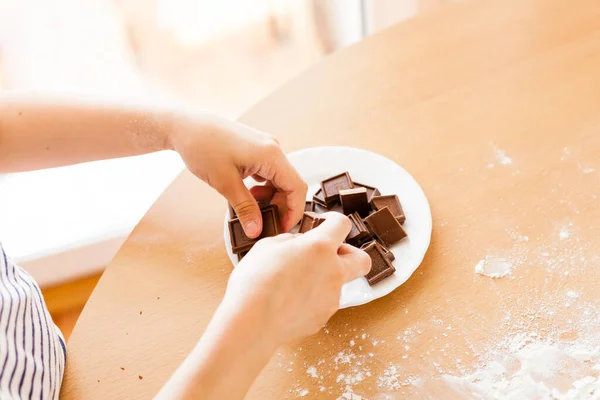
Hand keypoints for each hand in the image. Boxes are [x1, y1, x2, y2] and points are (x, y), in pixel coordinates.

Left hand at [170, 114, 306, 237]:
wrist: (185, 127)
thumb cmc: (203, 149)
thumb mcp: (225, 183)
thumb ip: (245, 208)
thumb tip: (256, 231)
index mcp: (271, 155)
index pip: (297, 187)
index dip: (293, 211)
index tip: (281, 229)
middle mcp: (273, 149)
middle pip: (290, 184)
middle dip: (280, 206)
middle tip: (263, 223)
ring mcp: (265, 148)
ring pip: (279, 180)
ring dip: (270, 198)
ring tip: (250, 207)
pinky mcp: (256, 149)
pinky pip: (268, 173)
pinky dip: (263, 188)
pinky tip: (248, 194)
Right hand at [221, 212, 371, 344]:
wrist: (251, 321)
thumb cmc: (255, 281)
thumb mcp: (268, 246)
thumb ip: (291, 241)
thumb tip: (298, 245)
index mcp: (320, 248)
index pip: (342, 225)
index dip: (334, 220)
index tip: (326, 222)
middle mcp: (333, 272)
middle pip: (362, 260)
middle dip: (350, 254)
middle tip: (329, 254)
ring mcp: (331, 298)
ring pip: (338, 283)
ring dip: (324, 278)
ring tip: (294, 282)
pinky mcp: (323, 318)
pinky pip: (323, 303)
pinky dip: (312, 299)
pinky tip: (289, 301)